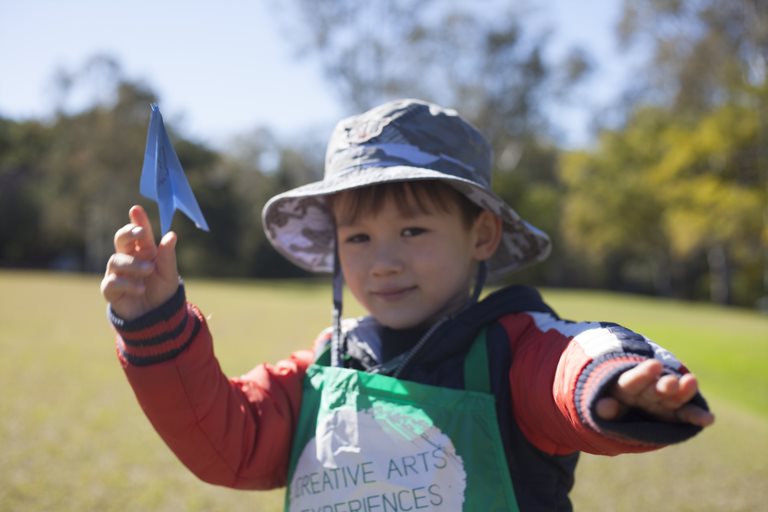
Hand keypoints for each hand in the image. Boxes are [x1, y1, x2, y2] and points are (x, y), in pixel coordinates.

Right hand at [101, 205, 179, 320]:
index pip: (139, 233)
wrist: (156, 316)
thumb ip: (168, 256)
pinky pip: (112, 281)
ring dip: (133, 264)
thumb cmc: (162, 291)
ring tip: (149, 270)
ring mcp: (117, 273)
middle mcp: (129, 258)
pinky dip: (127, 283)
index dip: (137, 221)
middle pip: (121, 239)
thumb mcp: (169, 274)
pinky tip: (140, 288)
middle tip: (140, 232)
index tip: (136, 210)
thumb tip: (171, 235)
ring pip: (116, 260)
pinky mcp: (111, 289)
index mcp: (144, 251)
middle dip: (128, 233)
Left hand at [595, 359, 714, 427]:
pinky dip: (696, 417)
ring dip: (683, 392)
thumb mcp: (604, 407)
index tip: (654, 365)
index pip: (633, 380)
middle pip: (656, 387)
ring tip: (692, 384)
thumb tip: (603, 406)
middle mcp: (647, 390)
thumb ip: (606, 408)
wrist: (622, 406)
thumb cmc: (611, 405)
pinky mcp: (674, 412)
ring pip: (674, 396)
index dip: (643, 374)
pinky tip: (708, 420)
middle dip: (664, 385)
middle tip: (671, 382)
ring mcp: (662, 400)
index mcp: (627, 386)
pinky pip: (685, 415)